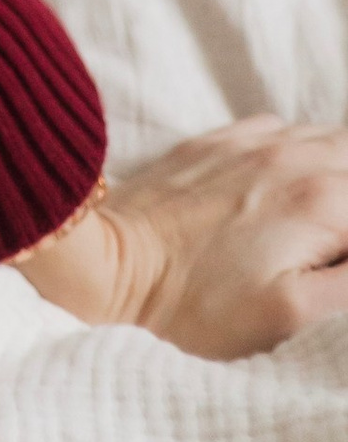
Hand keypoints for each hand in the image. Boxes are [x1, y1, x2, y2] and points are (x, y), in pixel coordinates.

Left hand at [15, 121, 347, 354]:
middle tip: (330, 243)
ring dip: (338, 173)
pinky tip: (287, 186)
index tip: (337, 259)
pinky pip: (282, 129)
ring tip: (323, 219)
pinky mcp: (220, 140)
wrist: (116, 259)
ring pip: (327, 139)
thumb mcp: (292, 312)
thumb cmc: (200, 301)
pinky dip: (301, 152)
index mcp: (322, 202)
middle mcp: (295, 156)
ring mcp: (255, 141)